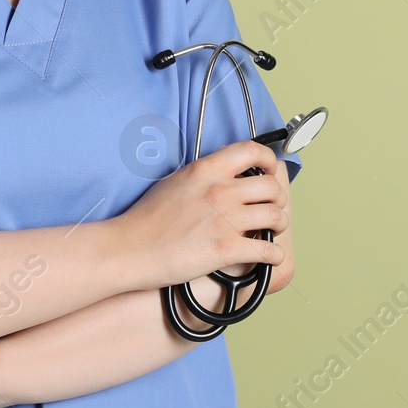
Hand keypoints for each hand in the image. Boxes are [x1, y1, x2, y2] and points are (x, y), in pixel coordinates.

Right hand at [115, 139, 288, 290]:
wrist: (129, 249)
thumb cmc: (146, 219)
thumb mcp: (176, 180)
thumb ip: (204, 173)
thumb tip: (223, 168)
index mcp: (207, 170)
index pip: (252, 150)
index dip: (270, 159)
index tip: (271, 169)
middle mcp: (220, 190)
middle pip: (272, 186)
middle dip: (278, 198)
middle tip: (273, 207)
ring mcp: (224, 219)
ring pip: (275, 216)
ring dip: (279, 224)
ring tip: (272, 230)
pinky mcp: (225, 249)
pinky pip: (267, 250)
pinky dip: (273, 255)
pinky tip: (269, 256)